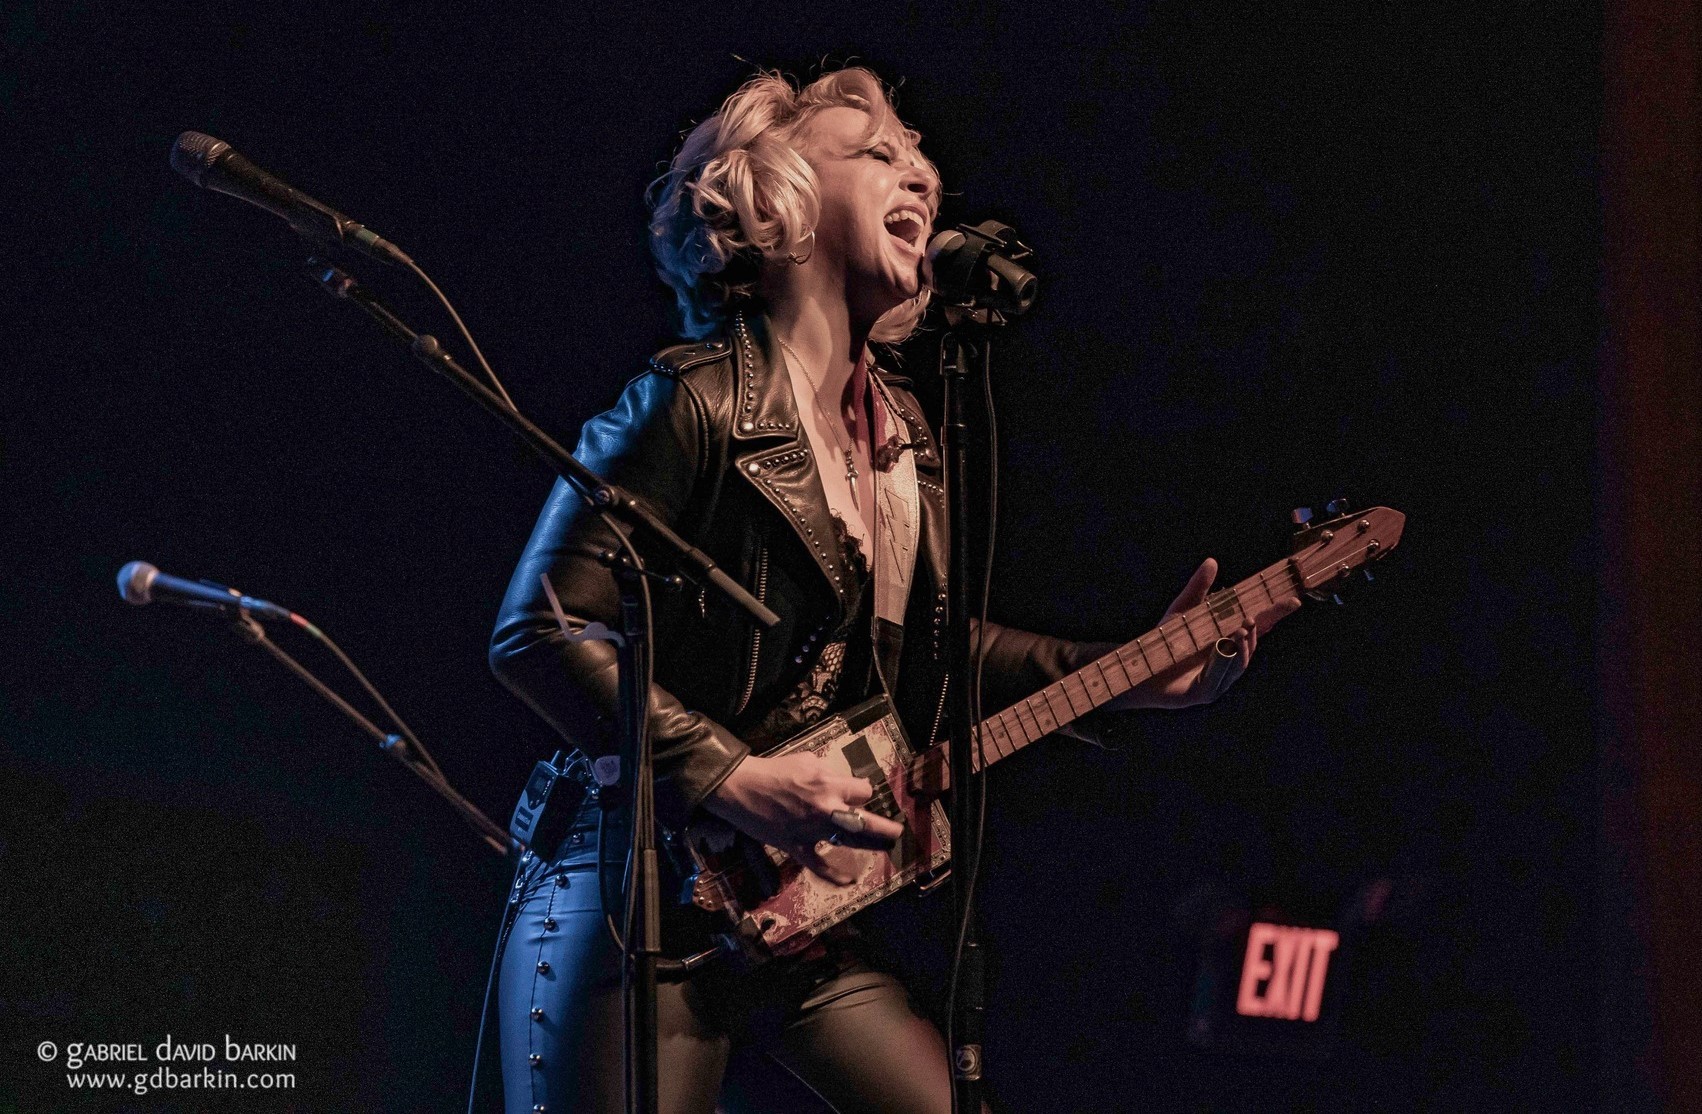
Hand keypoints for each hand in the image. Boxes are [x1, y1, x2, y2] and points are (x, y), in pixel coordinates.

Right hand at [703, 750, 904, 884]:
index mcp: (829, 785)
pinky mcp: (797, 846)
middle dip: (885, 828)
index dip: (862, 790)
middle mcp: (826, 810)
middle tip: (898, 832)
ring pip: (850, 842)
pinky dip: (833, 874)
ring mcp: (813, 831)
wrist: (741, 788)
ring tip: (885, 847)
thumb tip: (839, 781)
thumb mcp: (807, 760)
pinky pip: (818, 864)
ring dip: (870, 845)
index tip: (859, 792)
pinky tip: (849, 880)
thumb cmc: (774, 770)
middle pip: (866, 822)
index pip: (863, 791)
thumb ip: (828, 772)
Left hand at [1115, 557, 1299, 710]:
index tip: (1293, 600)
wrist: (1138, 669)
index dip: (1275, 615)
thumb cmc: (1163, 641)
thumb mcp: (1182, 610)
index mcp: (1227, 640)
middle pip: (1251, 646)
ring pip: (1239, 665)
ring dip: (1242, 648)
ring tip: (1240, 631)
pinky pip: (1218, 681)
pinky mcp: (1203, 694)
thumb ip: (1198, 588)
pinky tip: (1222, 650)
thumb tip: (1212, 561)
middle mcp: (1228, 660)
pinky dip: (1222, 665)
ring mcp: (1218, 679)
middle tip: (1250, 619)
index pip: (1258, 627)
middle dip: (1255, 633)